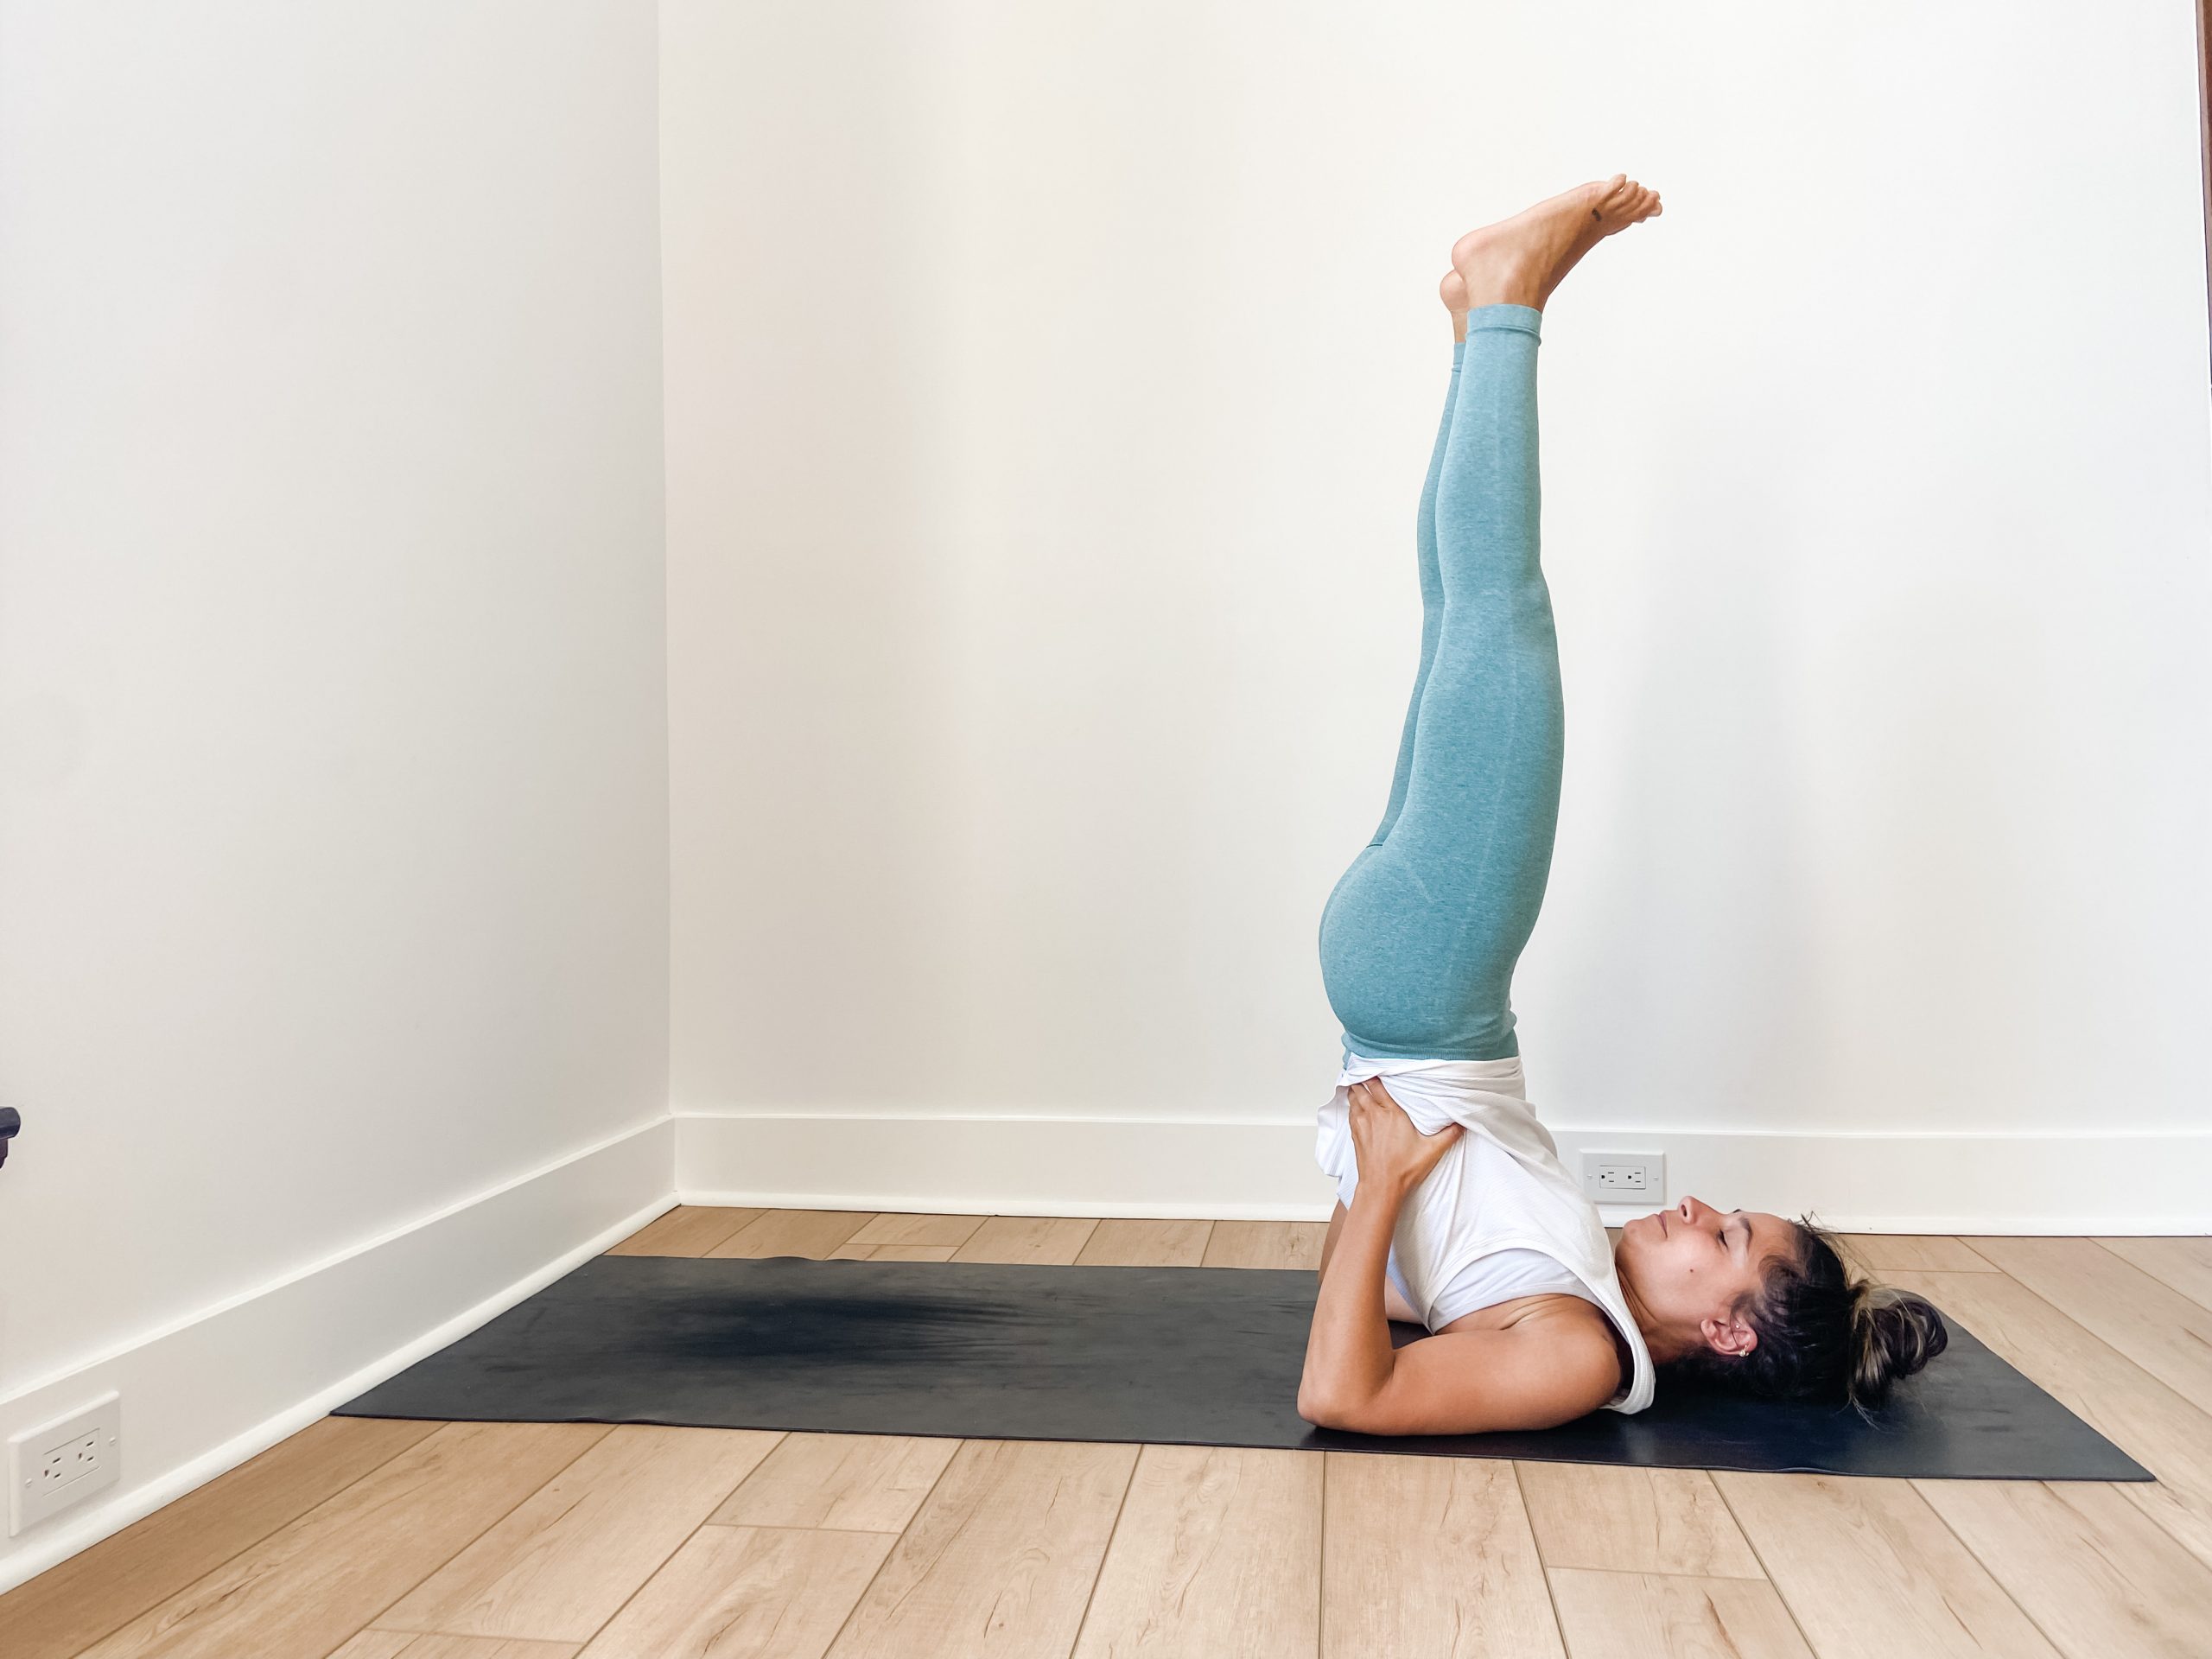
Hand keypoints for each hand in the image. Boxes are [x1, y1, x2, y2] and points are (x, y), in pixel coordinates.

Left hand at [1347, 1078, 1461, 1194]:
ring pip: (1353, 1100)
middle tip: (1363, 1071)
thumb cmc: (1404, 1169)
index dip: (1374, 1075)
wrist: (1381, 1187)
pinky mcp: (1355, 1136)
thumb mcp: (1432, 1150)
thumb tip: (1462, 1124)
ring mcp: (1361, 1125)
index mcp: (1391, 1113)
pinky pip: (1350, 1113)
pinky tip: (1355, 1106)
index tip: (1375, 1068)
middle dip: (1361, 1079)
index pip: (1377, 1086)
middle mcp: (1373, 1115)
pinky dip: (1351, 1106)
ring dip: (1354, 1091)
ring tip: (1357, 1084)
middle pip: (1360, 1089)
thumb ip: (1449, 1134)